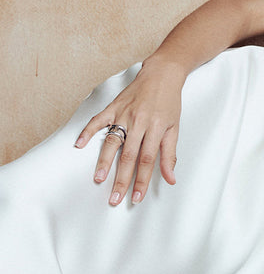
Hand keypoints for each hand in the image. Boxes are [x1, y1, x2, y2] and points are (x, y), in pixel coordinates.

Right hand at [74, 60, 184, 205]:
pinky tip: (79, 144)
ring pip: (112, 141)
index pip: (148, 160)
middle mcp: (139, 121)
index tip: (137, 197)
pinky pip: (98, 120)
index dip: (142, 180)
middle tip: (115, 198)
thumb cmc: (169, 102)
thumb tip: (171, 179)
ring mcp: (124, 113)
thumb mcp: (174, 128)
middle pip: (129, 155)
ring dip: (104, 161)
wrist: (161, 75)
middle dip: (121, 179)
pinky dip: (87, 132)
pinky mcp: (113, 107)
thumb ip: (169, 155)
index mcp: (156, 127)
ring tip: (98, 178)